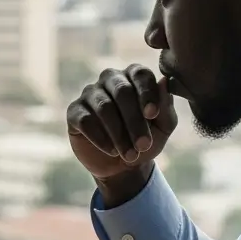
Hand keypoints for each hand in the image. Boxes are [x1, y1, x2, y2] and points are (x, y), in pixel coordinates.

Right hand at [67, 67, 177, 198]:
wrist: (123, 165)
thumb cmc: (146, 139)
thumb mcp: (163, 127)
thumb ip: (165, 106)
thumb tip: (164, 81)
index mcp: (134, 77)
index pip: (140, 74)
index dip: (147, 93)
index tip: (153, 115)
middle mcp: (110, 79)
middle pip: (121, 91)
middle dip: (134, 120)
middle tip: (144, 145)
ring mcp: (90, 93)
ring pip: (104, 107)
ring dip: (119, 134)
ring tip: (130, 155)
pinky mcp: (74, 111)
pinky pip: (86, 120)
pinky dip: (101, 138)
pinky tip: (112, 151)